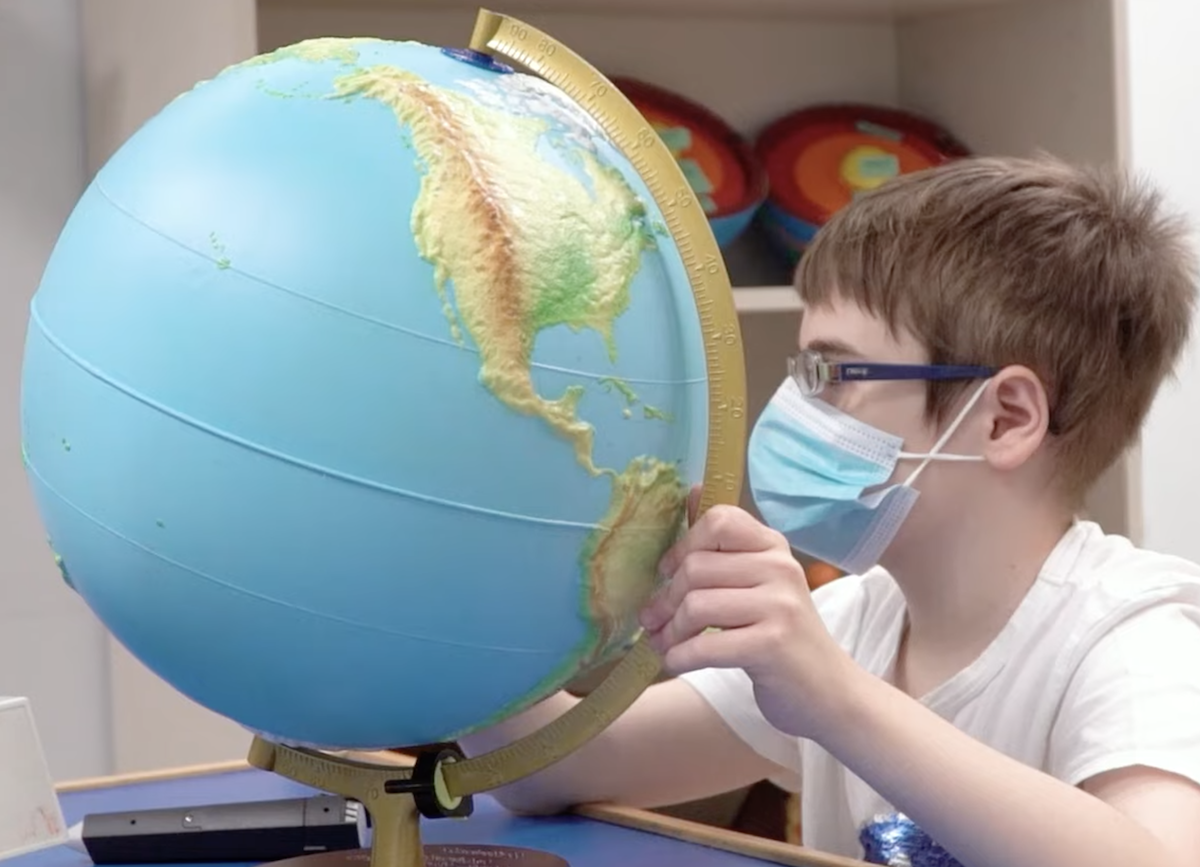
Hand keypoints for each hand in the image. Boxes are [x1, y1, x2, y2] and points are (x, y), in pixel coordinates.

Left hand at [639, 497, 853, 739]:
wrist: (828, 691)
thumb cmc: (781, 634)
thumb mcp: (759, 582)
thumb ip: (725, 545)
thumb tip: (693, 490)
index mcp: (773, 546)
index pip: (719, 520)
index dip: (683, 545)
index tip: (668, 572)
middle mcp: (780, 568)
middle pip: (696, 567)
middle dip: (664, 599)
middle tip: (652, 622)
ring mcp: (780, 605)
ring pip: (696, 605)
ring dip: (669, 632)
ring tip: (663, 645)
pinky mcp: (772, 644)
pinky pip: (705, 646)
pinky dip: (680, 657)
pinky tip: (676, 662)